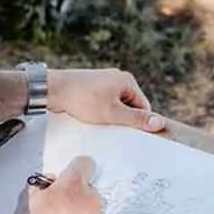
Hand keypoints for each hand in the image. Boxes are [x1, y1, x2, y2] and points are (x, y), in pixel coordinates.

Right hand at [13, 156, 106, 213]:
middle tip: (62, 212)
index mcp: (72, 185)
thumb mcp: (27, 198)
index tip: (74, 177)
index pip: (85, 164)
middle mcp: (90, 199)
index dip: (78, 170)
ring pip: (94, 212)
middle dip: (78, 199)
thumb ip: (41, 184)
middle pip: (90, 191)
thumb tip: (50, 183)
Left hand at [47, 67, 165, 132]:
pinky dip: (100, 113)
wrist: (54, 89)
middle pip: (130, 106)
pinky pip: (103, 104)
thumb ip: (136, 119)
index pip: (144, 106)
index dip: (138, 122)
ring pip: (116, 107)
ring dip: (111, 117)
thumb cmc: (83, 98)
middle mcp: (117, 79)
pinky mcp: (92, 89)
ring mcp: (104, 83)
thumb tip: (159, 122)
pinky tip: (92, 119)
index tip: (130, 134)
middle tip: (113, 128)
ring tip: (100, 123)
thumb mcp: (113, 113)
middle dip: (123, 119)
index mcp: (127, 81)